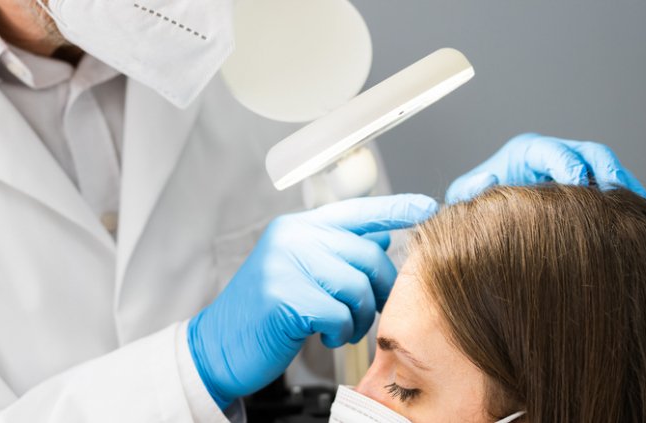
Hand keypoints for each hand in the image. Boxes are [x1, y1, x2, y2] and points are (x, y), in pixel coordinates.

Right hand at [187, 194, 438, 407]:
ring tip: (341, 328)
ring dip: (359, 317)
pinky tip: (325, 336)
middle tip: (366, 313)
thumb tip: (381, 237)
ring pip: (357, 286)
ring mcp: (286, 265)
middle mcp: (292, 238)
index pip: (357, 210)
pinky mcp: (285, 298)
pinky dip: (340, 332)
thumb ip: (336, 252)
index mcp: (297, 227)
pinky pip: (339, 314)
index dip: (395, 209)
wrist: (219, 346)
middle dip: (378, 290)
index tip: (426, 206)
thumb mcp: (299, 272)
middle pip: (367, 254)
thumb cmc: (264, 314)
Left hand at [446, 133, 645, 202]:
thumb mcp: (464, 199)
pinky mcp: (587, 187)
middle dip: (606, 170)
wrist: (488, 224)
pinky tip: (636, 220)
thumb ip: (470, 190)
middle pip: (590, 152)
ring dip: (623, 184)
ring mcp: (574, 169)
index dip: (568, 165)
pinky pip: (611, 187)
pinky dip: (625, 199)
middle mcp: (555, 154)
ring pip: (607, 168)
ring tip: (637, 209)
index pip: (553, 150)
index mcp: (527, 151)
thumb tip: (491, 177)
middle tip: (616, 196)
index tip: (578, 187)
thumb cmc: (475, 209)